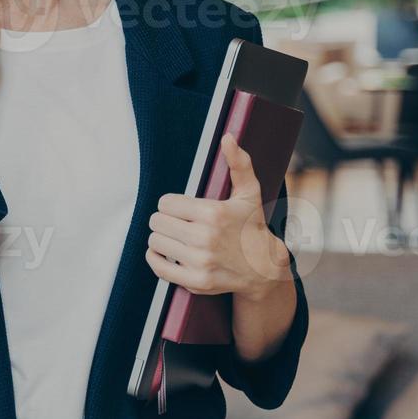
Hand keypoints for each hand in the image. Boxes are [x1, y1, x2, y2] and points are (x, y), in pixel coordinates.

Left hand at [144, 132, 290, 302]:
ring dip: (161, 238)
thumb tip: (228, 137)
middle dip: (165, 220)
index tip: (181, 208)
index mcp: (213, 214)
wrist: (263, 268)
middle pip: (157, 222)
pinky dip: (156, 258)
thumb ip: (238, 164)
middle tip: (176, 222)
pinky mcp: (195, 281)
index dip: (171, 204)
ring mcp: (200, 262)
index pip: (166, 203)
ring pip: (155, 242)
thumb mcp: (249, 194)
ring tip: (175, 236)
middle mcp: (205, 238)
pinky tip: (167, 252)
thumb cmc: (250, 226)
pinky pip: (157, 266)